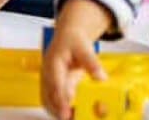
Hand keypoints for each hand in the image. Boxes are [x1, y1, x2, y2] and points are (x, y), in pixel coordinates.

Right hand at [41, 0, 111, 118]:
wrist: (66, 37)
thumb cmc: (72, 42)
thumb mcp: (84, 48)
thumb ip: (92, 63)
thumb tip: (100, 77)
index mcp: (53, 63)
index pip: (55, 84)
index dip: (60, 99)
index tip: (65, 112)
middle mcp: (47, 74)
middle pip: (49, 96)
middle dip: (58, 109)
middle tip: (69, 118)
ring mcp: (49, 81)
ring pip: (48, 100)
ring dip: (57, 111)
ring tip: (72, 118)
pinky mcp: (53, 86)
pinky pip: (53, 100)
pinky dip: (59, 109)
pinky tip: (70, 115)